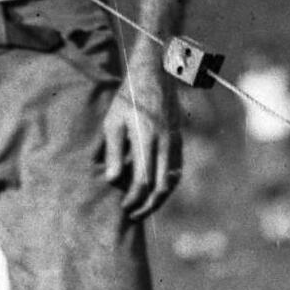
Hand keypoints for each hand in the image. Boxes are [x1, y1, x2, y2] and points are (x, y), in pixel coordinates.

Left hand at [99, 71, 181, 224]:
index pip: (144, 180)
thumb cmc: (128, 97)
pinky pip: (176, 168)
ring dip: (160, 198)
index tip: (124, 206)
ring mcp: (175, 141)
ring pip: (173, 180)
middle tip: (134, 215)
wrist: (155, 74)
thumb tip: (112, 179)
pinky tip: (156, 189)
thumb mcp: (113, 121)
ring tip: (145, 207)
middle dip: (148, 205)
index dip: (134, 198)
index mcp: (147, 139)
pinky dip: (168, 184)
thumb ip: (112, 150)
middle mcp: (165, 143)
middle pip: (162, 186)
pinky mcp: (178, 139)